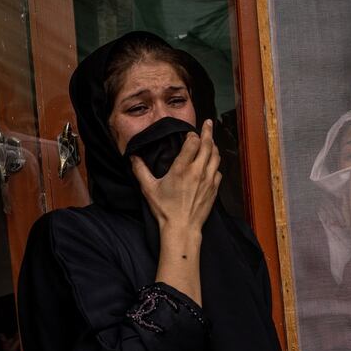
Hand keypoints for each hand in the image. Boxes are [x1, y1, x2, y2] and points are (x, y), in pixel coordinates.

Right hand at [135, 120, 220, 304]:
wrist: (182, 228)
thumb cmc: (165, 209)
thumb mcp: (148, 189)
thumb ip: (140, 170)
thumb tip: (132, 157)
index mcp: (182, 168)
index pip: (193, 142)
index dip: (193, 135)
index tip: (190, 133)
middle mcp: (198, 171)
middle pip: (208, 145)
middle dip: (208, 131)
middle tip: (208, 123)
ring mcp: (208, 180)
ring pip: (216, 156)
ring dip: (214, 146)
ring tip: (211, 140)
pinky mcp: (214, 189)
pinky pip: (218, 171)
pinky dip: (215, 164)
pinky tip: (211, 164)